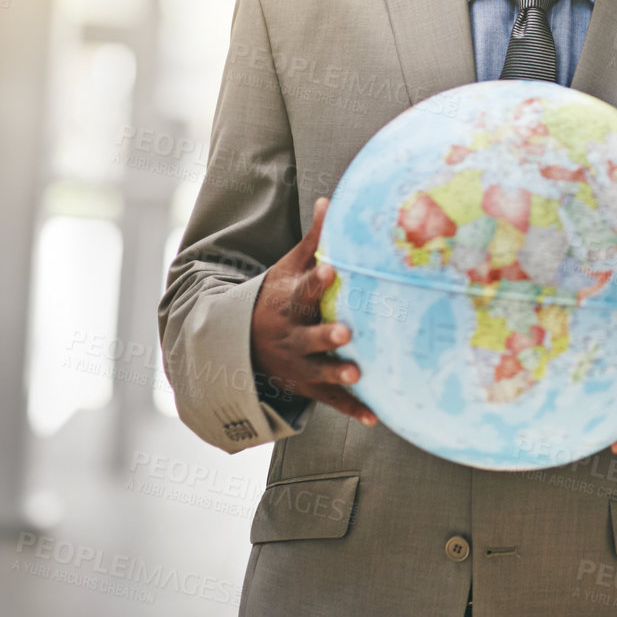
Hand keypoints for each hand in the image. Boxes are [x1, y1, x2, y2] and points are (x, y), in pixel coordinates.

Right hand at [249, 197, 377, 426]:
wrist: (242, 341)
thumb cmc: (278, 295)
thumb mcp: (289, 267)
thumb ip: (314, 240)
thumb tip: (330, 199)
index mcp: (289, 302)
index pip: (303, 289)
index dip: (316, 280)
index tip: (332, 270)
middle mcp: (291, 335)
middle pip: (309, 335)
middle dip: (325, 336)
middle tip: (346, 332)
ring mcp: (297, 363)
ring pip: (317, 370)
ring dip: (337, 374)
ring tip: (358, 374)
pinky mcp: (306, 385)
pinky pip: (329, 400)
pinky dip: (351, 409)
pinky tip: (375, 417)